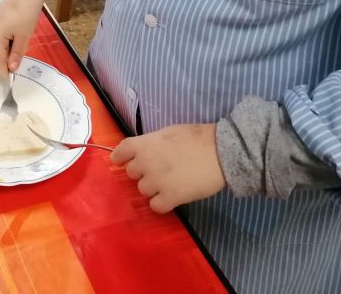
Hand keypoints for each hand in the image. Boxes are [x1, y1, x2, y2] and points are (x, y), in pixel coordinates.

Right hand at [0, 0, 60, 75]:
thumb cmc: (26, 14)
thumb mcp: (24, 37)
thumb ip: (17, 54)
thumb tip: (12, 69)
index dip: (3, 70)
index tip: (9, 80)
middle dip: (4, 60)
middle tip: (15, 69)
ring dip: (6, 51)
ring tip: (16, 56)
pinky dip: (6, 42)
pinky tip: (14, 42)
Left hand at [111, 123, 225, 213]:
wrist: (220, 151)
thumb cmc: (197, 138)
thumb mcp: (168, 133)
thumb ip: (152, 143)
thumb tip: (145, 152)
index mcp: (144, 144)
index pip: (120, 153)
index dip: (120, 158)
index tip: (122, 162)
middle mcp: (145, 163)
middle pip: (132, 174)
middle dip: (143, 173)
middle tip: (160, 170)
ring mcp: (156, 181)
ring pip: (143, 190)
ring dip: (154, 188)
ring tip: (171, 182)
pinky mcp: (170, 197)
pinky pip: (156, 206)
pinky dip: (162, 203)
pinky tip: (173, 197)